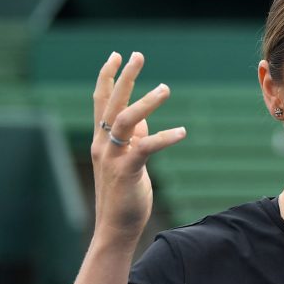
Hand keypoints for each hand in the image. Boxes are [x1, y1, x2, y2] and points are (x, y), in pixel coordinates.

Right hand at [91, 52, 185, 243]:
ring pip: (126, 120)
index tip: (116, 56)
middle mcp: (103, 144)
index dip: (107, 77)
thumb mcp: (127, 160)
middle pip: (111, 102)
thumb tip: (144, 118)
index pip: (101, 101)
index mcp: (101, 140)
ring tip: (165, 88)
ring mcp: (113, 157)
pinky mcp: (127, 171)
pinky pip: (146, 148)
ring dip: (146, 102)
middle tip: (137, 55)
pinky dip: (164, 137)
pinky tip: (182, 132)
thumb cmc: (124, 193)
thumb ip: (132, 138)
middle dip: (124, 77)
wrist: (116, 227)